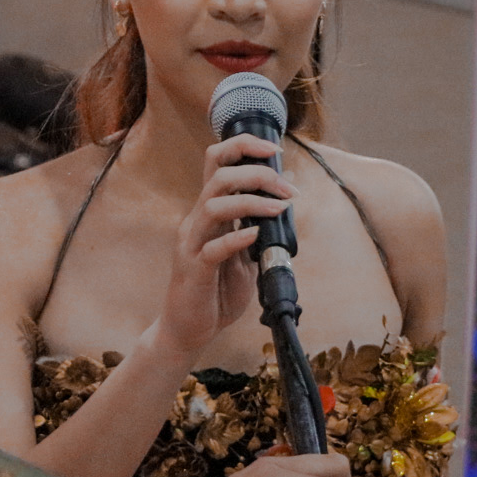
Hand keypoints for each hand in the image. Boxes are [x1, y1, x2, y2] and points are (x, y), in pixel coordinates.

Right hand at [151, 135, 294, 362]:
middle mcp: (197, 220)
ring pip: (214, 204)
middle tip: (288, 189)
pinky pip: (213, 248)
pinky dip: (237, 237)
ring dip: (252, 201)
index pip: (217, 162)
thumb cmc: (216, 291)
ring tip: (280, 208)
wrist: (188, 330)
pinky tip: (256, 236)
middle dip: (258, 173)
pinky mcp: (193, 269)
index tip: (274, 149)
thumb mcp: (244, 256)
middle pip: (218, 174)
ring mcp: (192, 243)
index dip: (243, 146)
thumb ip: (258, 230)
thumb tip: (284, 202)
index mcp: (209, 212)